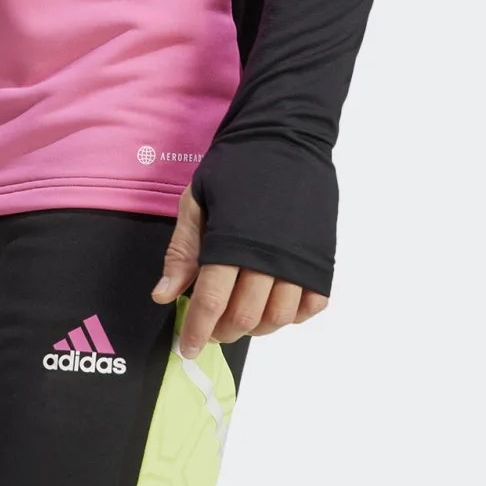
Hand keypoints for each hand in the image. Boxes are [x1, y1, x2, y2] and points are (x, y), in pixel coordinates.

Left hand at [151, 182, 329, 358]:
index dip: (198, 331)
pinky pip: (312, 305)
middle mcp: (268, 257)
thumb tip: (163, 295)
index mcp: (231, 242)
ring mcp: (299, 259)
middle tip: (212, 329)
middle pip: (246, 318)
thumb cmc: (235, 166)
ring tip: (242, 317)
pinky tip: (275, 304)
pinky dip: (293, 315)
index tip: (188, 348)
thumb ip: (182, 251)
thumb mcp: (197, 201)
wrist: (284, 136)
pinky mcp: (321, 255)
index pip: (212, 303)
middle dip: (223, 332)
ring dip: (257, 328)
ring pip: (279, 318)